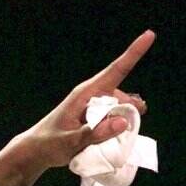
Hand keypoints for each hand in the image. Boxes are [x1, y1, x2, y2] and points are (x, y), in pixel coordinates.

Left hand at [0, 30, 155, 185]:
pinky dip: (115, 126)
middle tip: (122, 130)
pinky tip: (108, 139)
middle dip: (129, 108)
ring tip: (108, 138)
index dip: (133, 53)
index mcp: (85, 94)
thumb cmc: (50, 143)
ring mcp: (93, 106)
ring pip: (119, 107)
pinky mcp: (93, 116)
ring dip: (121, 120)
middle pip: (122, 94)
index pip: (115, 70)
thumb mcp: (71, 141)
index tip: (149, 35)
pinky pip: (112, 116)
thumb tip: (123, 122)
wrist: (36, 150)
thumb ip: (95, 133)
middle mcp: (91, 96)